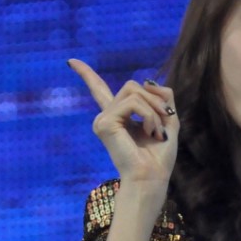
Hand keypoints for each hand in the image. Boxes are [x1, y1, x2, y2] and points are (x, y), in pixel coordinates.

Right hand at [68, 58, 178, 205]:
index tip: (72, 61)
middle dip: (155, 100)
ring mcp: (103, 119)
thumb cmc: (159, 157)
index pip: (100, 91)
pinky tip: (150, 132)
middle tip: (164, 122)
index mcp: (119, 117)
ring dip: (154, 109)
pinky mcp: (105, 123)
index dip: (87, 75)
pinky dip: (149, 115)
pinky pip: (133, 103)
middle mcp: (107, 116)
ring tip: (156, 132)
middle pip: (132, 86)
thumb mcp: (168, 122)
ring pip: (133, 91)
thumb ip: (163, 99)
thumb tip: (149, 81)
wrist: (152, 178)